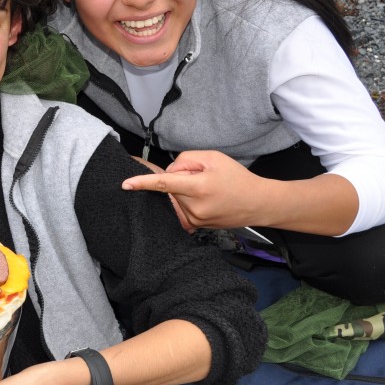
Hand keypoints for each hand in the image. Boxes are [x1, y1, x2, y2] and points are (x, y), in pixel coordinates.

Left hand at [122, 150, 266, 229]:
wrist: (258, 203)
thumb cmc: (238, 179)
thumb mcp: (213, 158)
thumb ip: (186, 159)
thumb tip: (170, 170)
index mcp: (199, 187)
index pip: (164, 184)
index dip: (143, 183)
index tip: (126, 184)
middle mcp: (194, 207)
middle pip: (170, 187)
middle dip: (179, 178)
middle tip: (201, 177)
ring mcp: (195, 219)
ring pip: (175, 198)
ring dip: (184, 191)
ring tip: (207, 190)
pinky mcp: (196, 226)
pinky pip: (181, 209)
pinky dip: (186, 201)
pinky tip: (204, 200)